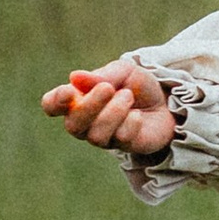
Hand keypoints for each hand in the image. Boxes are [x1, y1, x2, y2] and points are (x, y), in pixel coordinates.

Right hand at [42, 59, 177, 156]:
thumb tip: (75, 77)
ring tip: (128, 96)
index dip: (55, 102)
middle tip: (109, 88)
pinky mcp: (123, 147)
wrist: (166, 101)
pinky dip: (130, 123)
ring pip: (96, 135)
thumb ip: (102, 75)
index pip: (52, 106)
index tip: (69, 92)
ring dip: (113, 112)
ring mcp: (103, 138)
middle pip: (72, 125)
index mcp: (77, 100)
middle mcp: (85, 123)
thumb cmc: (136, 85)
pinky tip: (138, 115)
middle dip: (90, 106)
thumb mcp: (123, 71)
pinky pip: (120, 139)